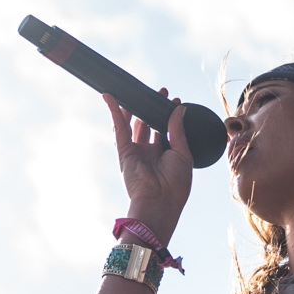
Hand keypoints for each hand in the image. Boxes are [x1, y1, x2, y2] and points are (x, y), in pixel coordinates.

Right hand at [103, 89, 191, 244]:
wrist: (160, 203)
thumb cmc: (175, 185)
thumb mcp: (182, 154)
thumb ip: (178, 130)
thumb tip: (179, 109)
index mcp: (165, 156)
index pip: (165, 130)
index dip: (168, 115)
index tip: (175, 100)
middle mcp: (149, 153)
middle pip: (149, 125)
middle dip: (153, 108)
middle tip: (161, 91)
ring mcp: (135, 152)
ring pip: (133, 124)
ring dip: (136, 107)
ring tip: (142, 90)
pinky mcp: (124, 152)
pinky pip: (119, 128)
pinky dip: (114, 112)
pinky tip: (110, 97)